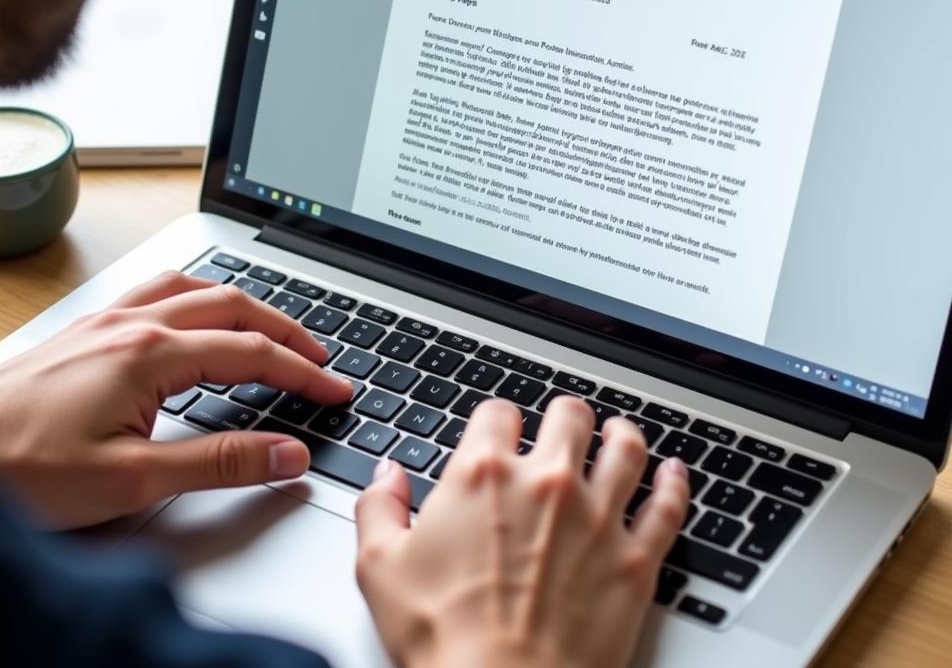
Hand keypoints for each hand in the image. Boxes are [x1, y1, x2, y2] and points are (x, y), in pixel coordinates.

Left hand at [0, 271, 351, 528]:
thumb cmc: (18, 468)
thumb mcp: (130, 480)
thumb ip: (219, 463)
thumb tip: (287, 452)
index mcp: (150, 353)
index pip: (253, 354)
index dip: (304, 372)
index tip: (338, 388)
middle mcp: (132, 324)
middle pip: (234, 307)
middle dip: (288, 330)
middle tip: (321, 357)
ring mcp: (107, 320)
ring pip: (198, 288)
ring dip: (247, 306)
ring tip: (275, 329)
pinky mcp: (87, 330)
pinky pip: (158, 290)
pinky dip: (198, 294)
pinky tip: (197, 312)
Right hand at [355, 396, 688, 667]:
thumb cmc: (443, 639)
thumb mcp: (380, 568)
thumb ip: (379, 507)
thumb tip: (386, 476)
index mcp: (484, 475)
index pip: (497, 413)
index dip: (496, 419)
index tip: (498, 432)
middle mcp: (547, 483)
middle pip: (570, 417)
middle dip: (562, 418)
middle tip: (561, 428)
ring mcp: (598, 519)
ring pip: (625, 448)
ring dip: (621, 434)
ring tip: (617, 434)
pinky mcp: (636, 561)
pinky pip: (669, 507)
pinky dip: (675, 484)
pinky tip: (673, 473)